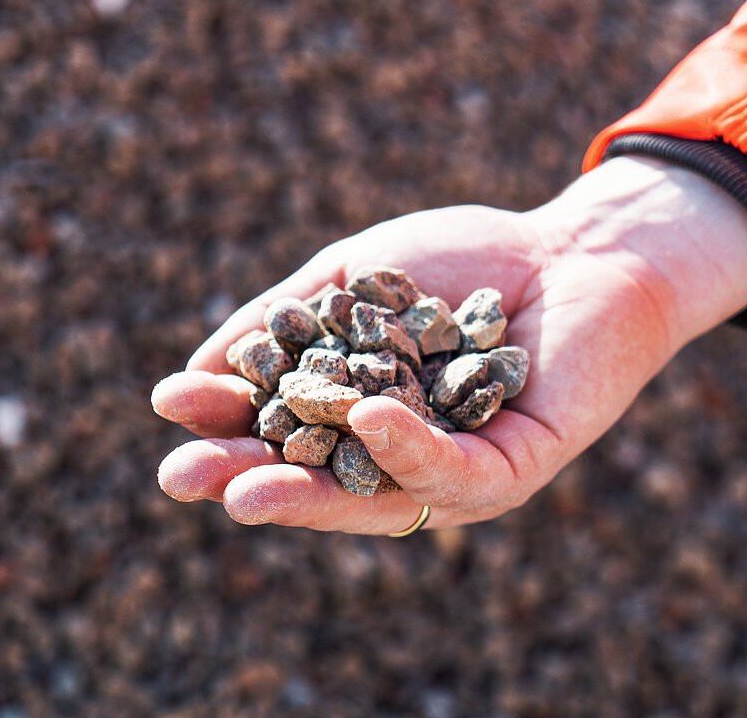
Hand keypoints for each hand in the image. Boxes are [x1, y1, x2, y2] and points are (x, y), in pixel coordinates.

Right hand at [151, 157, 746, 533]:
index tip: (168, 400)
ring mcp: (456, 471)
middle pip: (316, 481)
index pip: (281, 430)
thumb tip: (192, 373)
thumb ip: (283, 323)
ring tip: (243, 488)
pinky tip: (367, 418)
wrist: (579, 249)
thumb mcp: (354, 281)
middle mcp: (402, 459)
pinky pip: (456, 474)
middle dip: (247, 480)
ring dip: (307, 496)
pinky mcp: (514, 467)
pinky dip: (409, 449)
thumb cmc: (467, 261)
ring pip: (377, 497)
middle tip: (180, 477)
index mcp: (358, 418)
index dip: (226, 421)